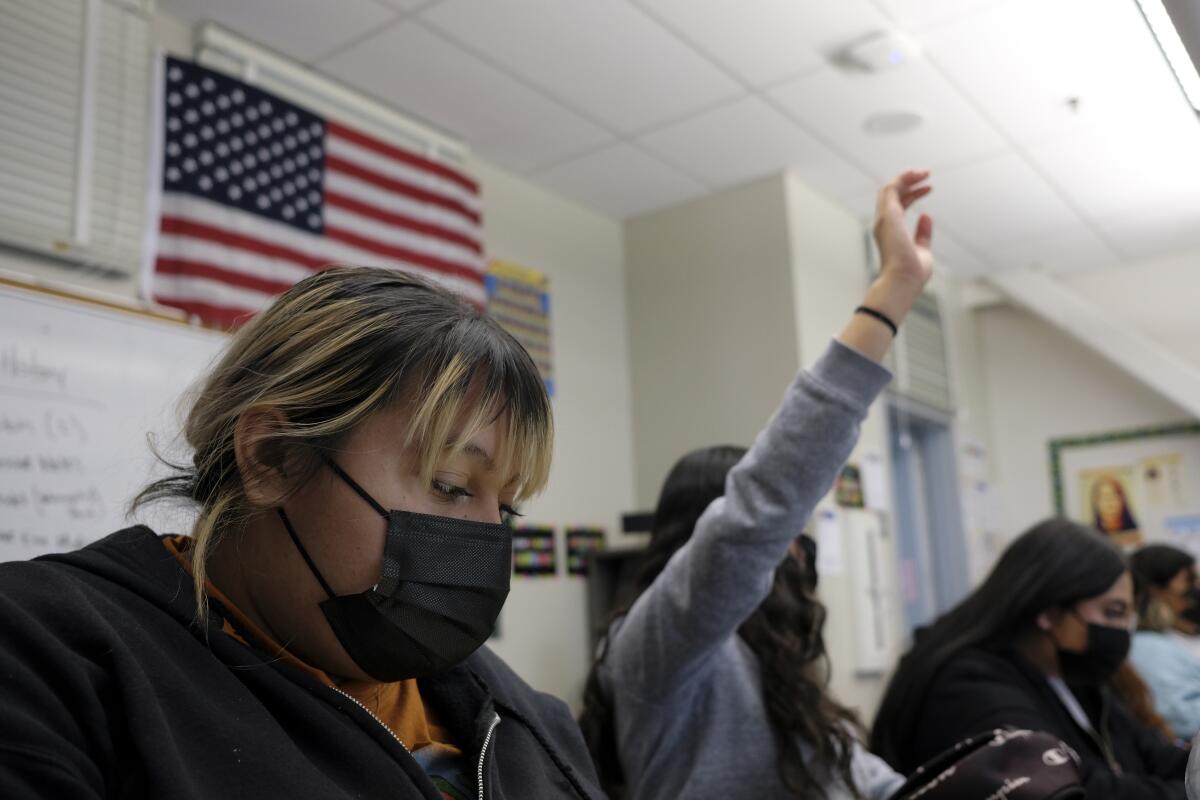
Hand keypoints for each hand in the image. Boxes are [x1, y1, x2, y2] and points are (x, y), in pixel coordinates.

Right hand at [873, 169, 933, 289]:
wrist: (903, 282)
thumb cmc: (911, 274)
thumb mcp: (922, 250)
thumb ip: (922, 234)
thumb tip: (926, 216)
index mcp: (890, 232)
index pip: (898, 206)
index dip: (912, 194)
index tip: (929, 188)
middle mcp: (883, 224)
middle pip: (891, 194)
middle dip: (907, 182)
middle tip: (926, 174)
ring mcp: (884, 219)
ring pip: (889, 188)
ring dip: (906, 177)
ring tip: (924, 172)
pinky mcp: (888, 215)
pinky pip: (891, 188)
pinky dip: (903, 178)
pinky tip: (916, 174)